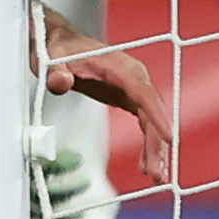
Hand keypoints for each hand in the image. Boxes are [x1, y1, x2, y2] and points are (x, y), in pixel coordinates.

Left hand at [42, 33, 175, 187]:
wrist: (59, 42)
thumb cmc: (57, 49)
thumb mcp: (50, 59)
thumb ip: (56, 72)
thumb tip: (61, 82)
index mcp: (118, 67)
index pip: (143, 93)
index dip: (157, 116)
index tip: (168, 138)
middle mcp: (133, 76)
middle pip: (152, 112)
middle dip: (158, 142)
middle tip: (157, 172)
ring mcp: (133, 87)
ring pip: (151, 120)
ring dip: (155, 148)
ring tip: (155, 176)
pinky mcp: (129, 97)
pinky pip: (145, 122)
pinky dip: (147, 143)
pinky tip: (147, 164)